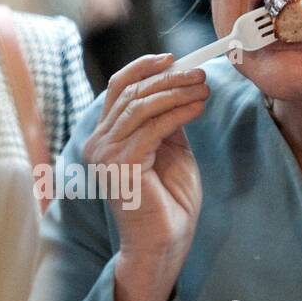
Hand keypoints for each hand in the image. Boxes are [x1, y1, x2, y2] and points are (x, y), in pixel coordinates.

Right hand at [83, 53, 206, 300]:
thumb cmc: (168, 202)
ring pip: (141, 105)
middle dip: (169, 78)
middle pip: (131, 92)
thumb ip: (166, 119)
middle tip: (201, 75)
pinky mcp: (121, 164)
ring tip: (204, 89)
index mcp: (104, 137)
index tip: (173, 57)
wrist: (165, 243)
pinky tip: (198, 107)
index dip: (143, 68)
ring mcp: (105, 153)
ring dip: (177, 92)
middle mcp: (97, 142)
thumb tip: (179, 84)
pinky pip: (153, 125)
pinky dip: (178, 111)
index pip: (117, 88)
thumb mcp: (170, 148)